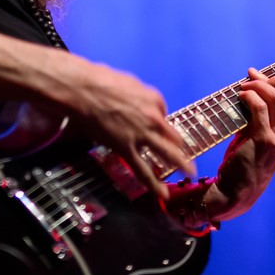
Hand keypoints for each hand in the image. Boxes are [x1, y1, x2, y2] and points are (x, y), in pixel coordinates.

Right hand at [67, 60, 194, 198]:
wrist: (85, 90)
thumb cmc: (101, 80)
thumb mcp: (128, 82)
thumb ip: (138, 94)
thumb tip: (136, 102)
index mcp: (154, 99)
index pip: (163, 113)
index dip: (158, 119)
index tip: (153, 124)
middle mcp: (153, 118)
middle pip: (173, 136)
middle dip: (180, 146)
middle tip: (188, 153)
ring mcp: (142, 135)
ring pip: (167, 153)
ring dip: (181, 164)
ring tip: (190, 172)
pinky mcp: (127, 149)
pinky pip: (142, 170)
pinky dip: (154, 184)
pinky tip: (163, 193)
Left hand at [204, 69, 274, 220]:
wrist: (237, 192)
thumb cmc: (244, 162)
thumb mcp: (257, 136)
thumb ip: (258, 117)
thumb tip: (250, 89)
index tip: (262, 75)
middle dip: (273, 78)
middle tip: (252, 77)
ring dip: (258, 85)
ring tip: (243, 86)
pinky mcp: (263, 140)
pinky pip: (260, 108)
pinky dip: (249, 96)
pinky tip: (240, 95)